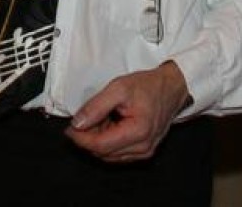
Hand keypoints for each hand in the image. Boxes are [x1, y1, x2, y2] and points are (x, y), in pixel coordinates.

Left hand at [66, 62, 188, 163]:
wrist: (171, 87)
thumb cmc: (149, 86)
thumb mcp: (118, 88)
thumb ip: (96, 106)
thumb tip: (78, 123)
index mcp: (138, 132)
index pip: (100, 145)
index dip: (80, 138)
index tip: (70, 128)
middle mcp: (143, 147)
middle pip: (103, 152)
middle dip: (88, 138)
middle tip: (84, 118)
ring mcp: (144, 151)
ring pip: (109, 155)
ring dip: (98, 140)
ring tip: (99, 118)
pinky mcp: (143, 150)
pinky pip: (118, 152)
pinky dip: (108, 141)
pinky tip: (108, 124)